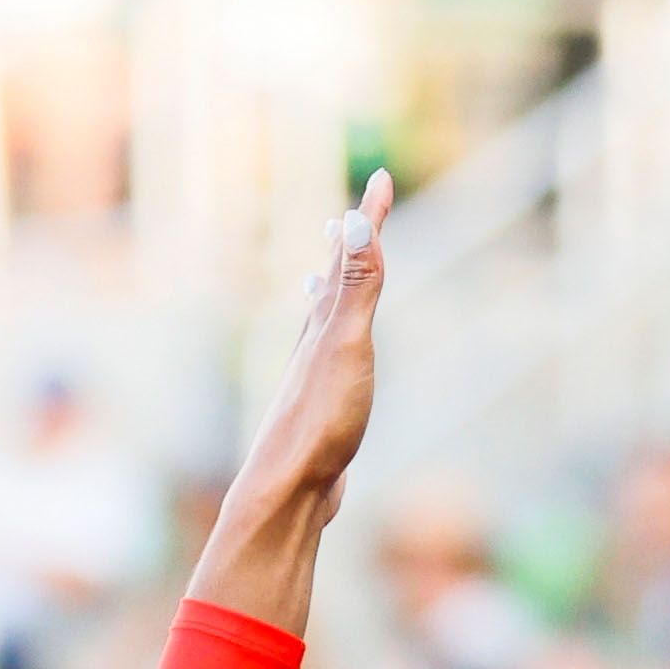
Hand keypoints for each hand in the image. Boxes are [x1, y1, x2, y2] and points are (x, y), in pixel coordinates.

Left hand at [232, 171, 392, 517]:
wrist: (288, 490)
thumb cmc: (319, 421)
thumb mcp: (346, 345)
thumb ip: (355, 288)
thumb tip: (352, 221)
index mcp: (324, 324)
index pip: (351, 258)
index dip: (369, 218)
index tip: (381, 178)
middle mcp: (312, 345)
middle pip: (331, 287)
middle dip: (342, 253)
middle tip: (341, 224)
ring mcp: (312, 380)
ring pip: (320, 326)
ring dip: (327, 296)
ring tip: (322, 279)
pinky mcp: (316, 414)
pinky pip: (323, 365)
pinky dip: (324, 347)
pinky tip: (322, 365)